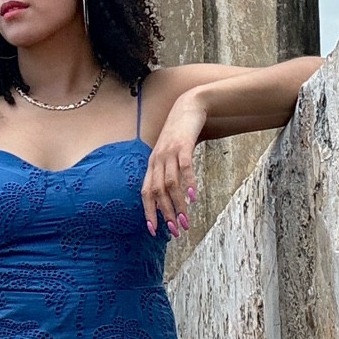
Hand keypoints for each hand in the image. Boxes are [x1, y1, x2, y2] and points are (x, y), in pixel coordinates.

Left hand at [142, 91, 204, 236]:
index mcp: (152, 164)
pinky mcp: (183, 144)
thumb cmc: (179, 135)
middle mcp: (157, 160)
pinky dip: (188, 182)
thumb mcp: (169, 154)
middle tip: (175, 231)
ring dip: (177, 205)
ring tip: (186, 221)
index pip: (145, 192)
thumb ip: (167, 172)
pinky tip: (193, 196)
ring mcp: (170, 152)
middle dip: (165, 214)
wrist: (188, 107)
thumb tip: (171, 197)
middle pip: (157, 191)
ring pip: (170, 183)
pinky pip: (184, 166)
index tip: (154, 230)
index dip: (148, 211)